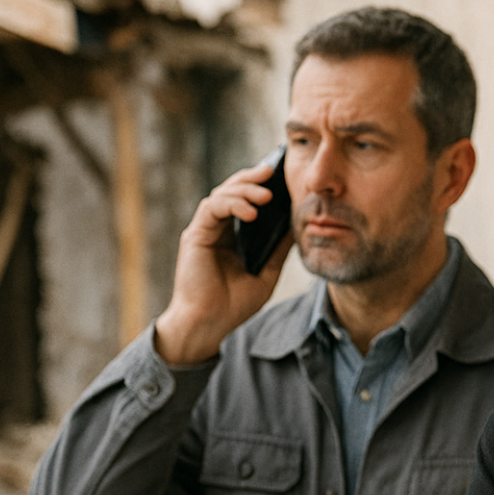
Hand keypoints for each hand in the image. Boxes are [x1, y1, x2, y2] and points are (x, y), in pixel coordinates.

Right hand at [153, 159, 291, 364]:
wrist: (210, 324)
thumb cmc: (234, 304)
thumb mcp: (267, 273)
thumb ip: (279, 249)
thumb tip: (298, 228)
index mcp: (231, 235)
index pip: (244, 201)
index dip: (259, 186)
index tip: (280, 178)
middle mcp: (216, 229)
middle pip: (231, 191)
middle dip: (252, 178)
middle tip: (272, 170)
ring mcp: (204, 231)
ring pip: (221, 195)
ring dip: (244, 190)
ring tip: (266, 195)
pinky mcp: (195, 236)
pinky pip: (213, 209)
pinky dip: (232, 205)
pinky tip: (251, 212)